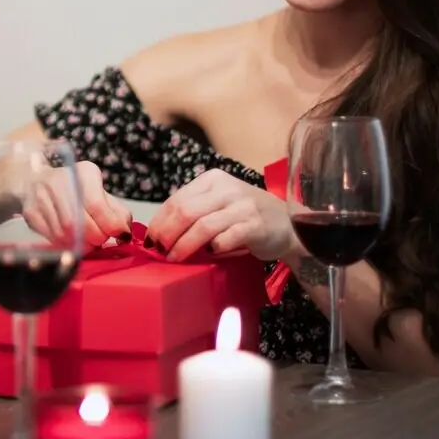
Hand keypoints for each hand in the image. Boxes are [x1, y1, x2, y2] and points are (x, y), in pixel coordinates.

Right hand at [23, 160, 132, 247]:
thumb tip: (124, 233)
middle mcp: (58, 181)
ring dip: (82, 245)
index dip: (110, 225)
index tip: (119, 235)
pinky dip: (67, 246)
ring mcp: (41, 197)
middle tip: (102, 240)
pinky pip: (52, 238)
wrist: (37, 181)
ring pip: (64, 234)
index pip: (96, 205)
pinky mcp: (30, 213)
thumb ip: (117, 212)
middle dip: (96, 238)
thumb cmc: (77, 190)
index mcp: (83, 172)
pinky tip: (73, 242)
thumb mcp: (101, 193)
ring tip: (89, 242)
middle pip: (79, 223)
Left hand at [145, 169, 295, 262]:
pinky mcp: (255, 226)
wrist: (289, 224)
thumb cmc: (246, 217)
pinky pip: (225, 238)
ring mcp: (243, 206)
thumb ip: (195, 211)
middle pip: (186, 211)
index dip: (160, 221)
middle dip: (167, 234)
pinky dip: (212, 249)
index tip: (149, 240)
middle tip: (158, 251)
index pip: (177, 199)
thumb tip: (160, 232)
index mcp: (214, 180)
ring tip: (174, 258)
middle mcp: (227, 188)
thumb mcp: (219, 205)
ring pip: (202, 226)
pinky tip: (207, 255)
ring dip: (183, 245)